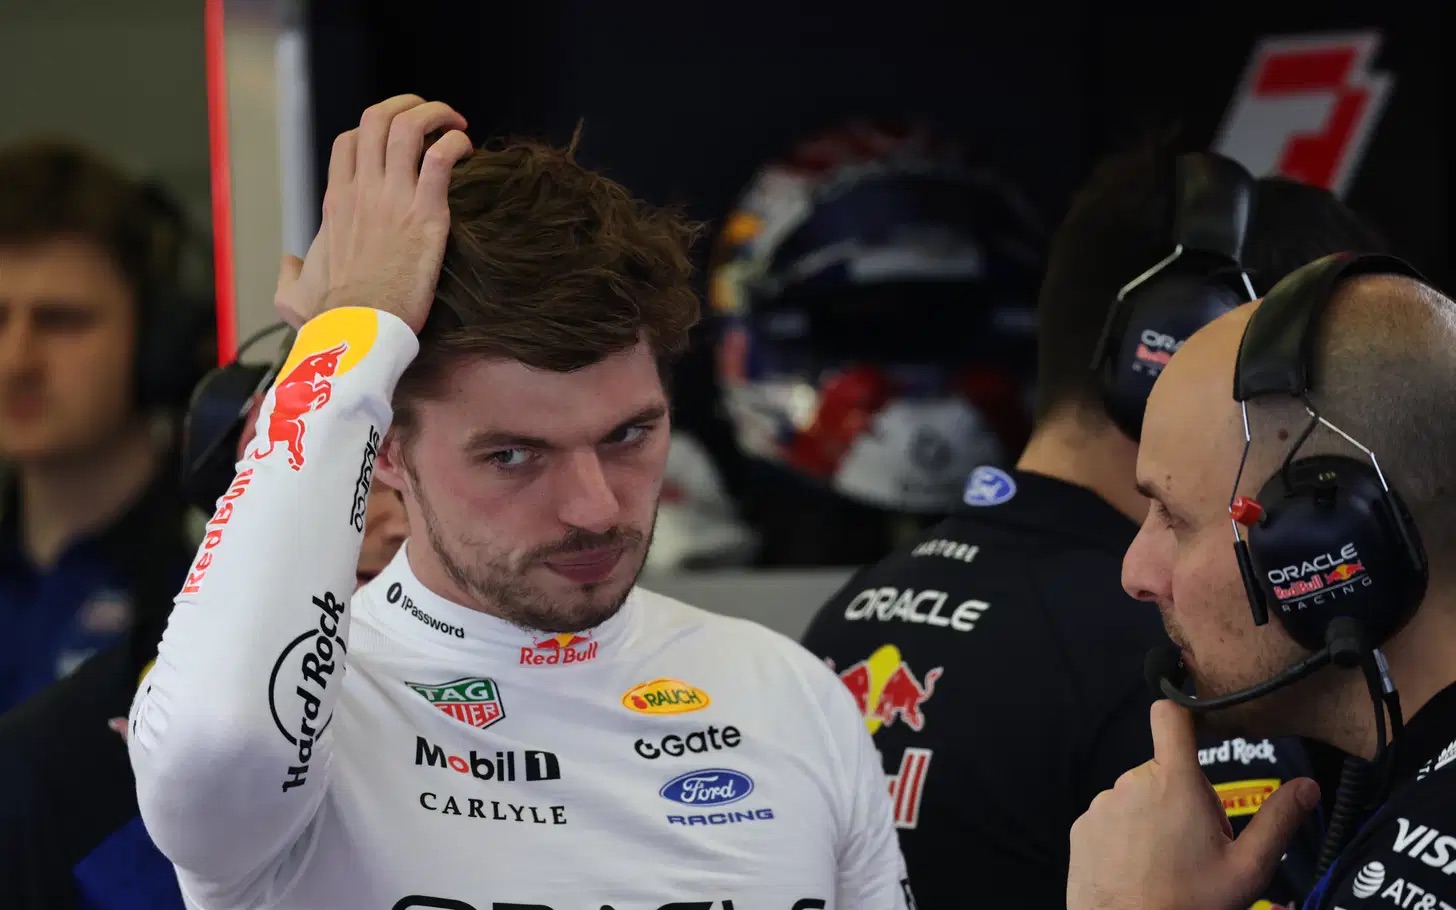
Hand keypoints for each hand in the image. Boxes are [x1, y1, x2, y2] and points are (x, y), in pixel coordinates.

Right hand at [274, 94, 472, 332]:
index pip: (350, 141)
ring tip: (456, 124)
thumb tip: (290, 262)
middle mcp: (362, 192)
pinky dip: (456, 144)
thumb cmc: (330, 320)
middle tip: (433, 117)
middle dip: (409, 105)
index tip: (401, 143)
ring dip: (436, 115)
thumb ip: (289, 275)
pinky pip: (440, 158)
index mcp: (336, 203)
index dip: (376, 129)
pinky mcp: (425, 216)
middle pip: (378, 118)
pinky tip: (467, 150)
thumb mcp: (294, 295)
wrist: (358, 333)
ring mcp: (392, 200)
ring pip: (408, 126)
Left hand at [1067, 700, 1320, 909]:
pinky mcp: (1082, 828)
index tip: (1196, 729)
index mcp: (1174, 783)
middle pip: (1165, 772)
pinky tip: (1139, 870)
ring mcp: (1102, 805)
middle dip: (1183, 798)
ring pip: (1138, 799)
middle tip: (1197, 845)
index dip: (1182, 714)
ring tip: (1167, 864)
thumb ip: (1278, 821)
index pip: (1170, 716)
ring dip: (1153, 820)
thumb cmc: (1189, 905)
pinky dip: (1125, 837)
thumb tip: (1307, 786)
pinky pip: (1112, 820)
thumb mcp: (1247, 869)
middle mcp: (1131, 783)